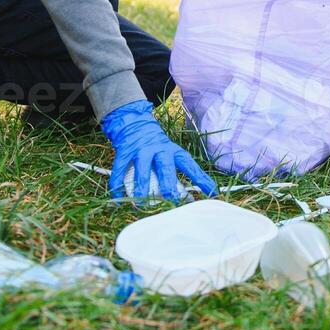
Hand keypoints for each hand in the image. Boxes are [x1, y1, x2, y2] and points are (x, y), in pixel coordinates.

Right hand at [101, 100, 217, 201]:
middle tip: (172, 200)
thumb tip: (187, 199)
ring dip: (142, 190)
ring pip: (142, 172)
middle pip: (166, 168)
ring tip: (142, 206)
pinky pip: (119, 171)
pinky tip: (118, 200)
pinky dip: (117, 187)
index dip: (201, 179)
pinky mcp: (124, 152)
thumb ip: (175, 174)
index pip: (190, 166)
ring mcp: (140, 150)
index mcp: (173, 151)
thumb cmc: (156, 147)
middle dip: (169, 186)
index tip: (212, 193)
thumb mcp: (169, 155)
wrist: (134, 123)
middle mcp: (158, 149)